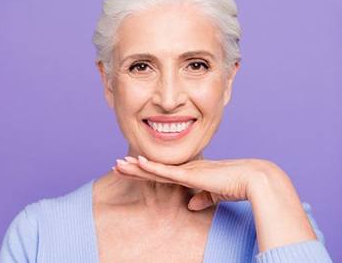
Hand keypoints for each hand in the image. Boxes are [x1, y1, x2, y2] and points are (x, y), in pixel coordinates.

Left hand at [113, 156, 317, 251]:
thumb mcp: (214, 194)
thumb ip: (202, 198)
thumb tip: (191, 205)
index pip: (161, 172)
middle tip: (116, 166)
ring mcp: (186, 170)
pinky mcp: (191, 174)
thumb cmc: (237, 186)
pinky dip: (151, 167)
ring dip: (135, 167)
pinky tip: (137, 163)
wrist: (253, 179)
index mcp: (190, 172)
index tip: (130, 169)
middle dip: (133, 168)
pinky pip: (166, 171)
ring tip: (117, 165)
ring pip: (154, 169)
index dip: (144, 171)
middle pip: (153, 169)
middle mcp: (185, 168)